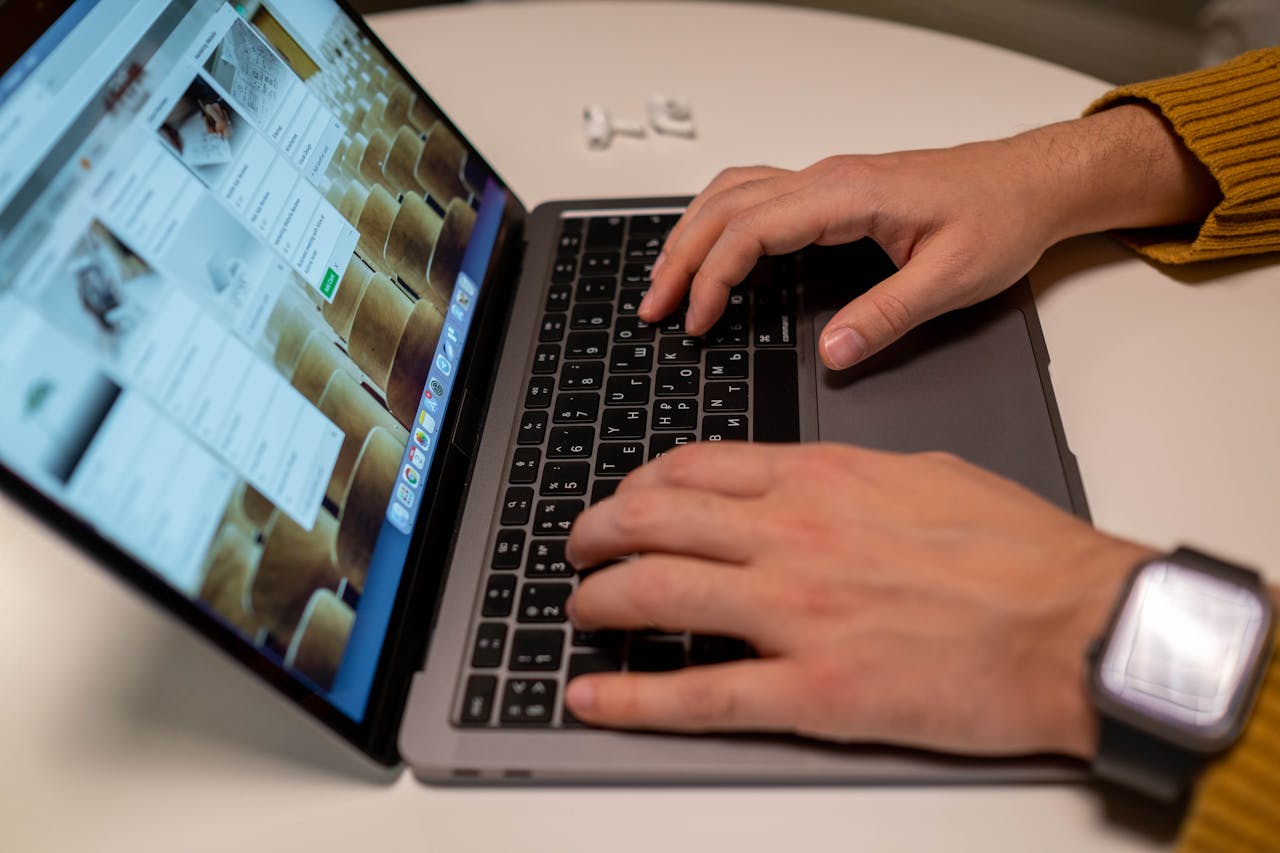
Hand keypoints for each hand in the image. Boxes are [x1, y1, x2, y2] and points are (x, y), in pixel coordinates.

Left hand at [564, 442, 1155, 757]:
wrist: (1081, 625)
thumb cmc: (1020, 552)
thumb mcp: (924, 475)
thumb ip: (847, 478)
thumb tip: (801, 483)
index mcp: (821, 479)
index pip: (694, 468)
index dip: (639, 484)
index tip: (625, 500)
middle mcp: (792, 536)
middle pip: (654, 521)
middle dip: (597, 533)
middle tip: (578, 550)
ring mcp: (796, 613)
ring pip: (658, 593)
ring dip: (599, 599)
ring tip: (579, 609)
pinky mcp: (814, 690)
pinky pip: (699, 693)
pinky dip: (634, 697)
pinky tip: (595, 696)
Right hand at [643, 106, 1218, 368]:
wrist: (1032, 182)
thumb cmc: (1000, 218)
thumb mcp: (953, 279)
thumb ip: (887, 317)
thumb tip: (833, 353)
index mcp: (851, 195)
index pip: (753, 230)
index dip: (714, 276)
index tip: (698, 320)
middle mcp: (830, 179)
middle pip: (726, 206)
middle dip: (681, 257)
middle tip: (654, 307)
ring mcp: (828, 179)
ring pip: (733, 192)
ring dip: (691, 234)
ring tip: (667, 283)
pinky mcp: (833, 189)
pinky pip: (754, 193)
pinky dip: (718, 222)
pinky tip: (710, 249)